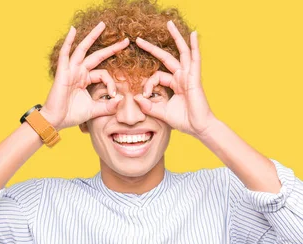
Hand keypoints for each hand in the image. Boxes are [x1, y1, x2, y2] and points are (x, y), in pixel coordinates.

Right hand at [40, 22, 129, 130]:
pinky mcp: (62, 73)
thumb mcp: (94, 110)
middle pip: (97, 56)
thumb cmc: (71, 115)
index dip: (111, 83)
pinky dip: (68, 42)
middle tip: (125, 40)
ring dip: (92, 37)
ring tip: (102, 25)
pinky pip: (65, 54)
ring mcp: (70, 71)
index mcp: (85, 80)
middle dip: (111, 48)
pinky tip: (72, 30)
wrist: (56, 120)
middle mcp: (79, 72)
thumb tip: (121, 100)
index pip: (103, 74)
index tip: (114, 95)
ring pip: (83, 50)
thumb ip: (107, 106)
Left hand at [132, 20, 216, 137]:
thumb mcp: (161, 112)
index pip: (156, 76)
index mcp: (174, 84)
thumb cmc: (183, 120)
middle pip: (166, 57)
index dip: (148, 84)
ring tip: (168, 24)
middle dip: (152, 48)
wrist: (198, 127)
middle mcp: (182, 77)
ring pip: (181, 52)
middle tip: (138, 39)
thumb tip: (136, 98)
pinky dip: (194, 46)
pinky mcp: (195, 77)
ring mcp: (189, 75)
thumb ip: (148, 105)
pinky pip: (195, 58)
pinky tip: (193, 34)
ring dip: (175, 37)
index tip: (144, 96)